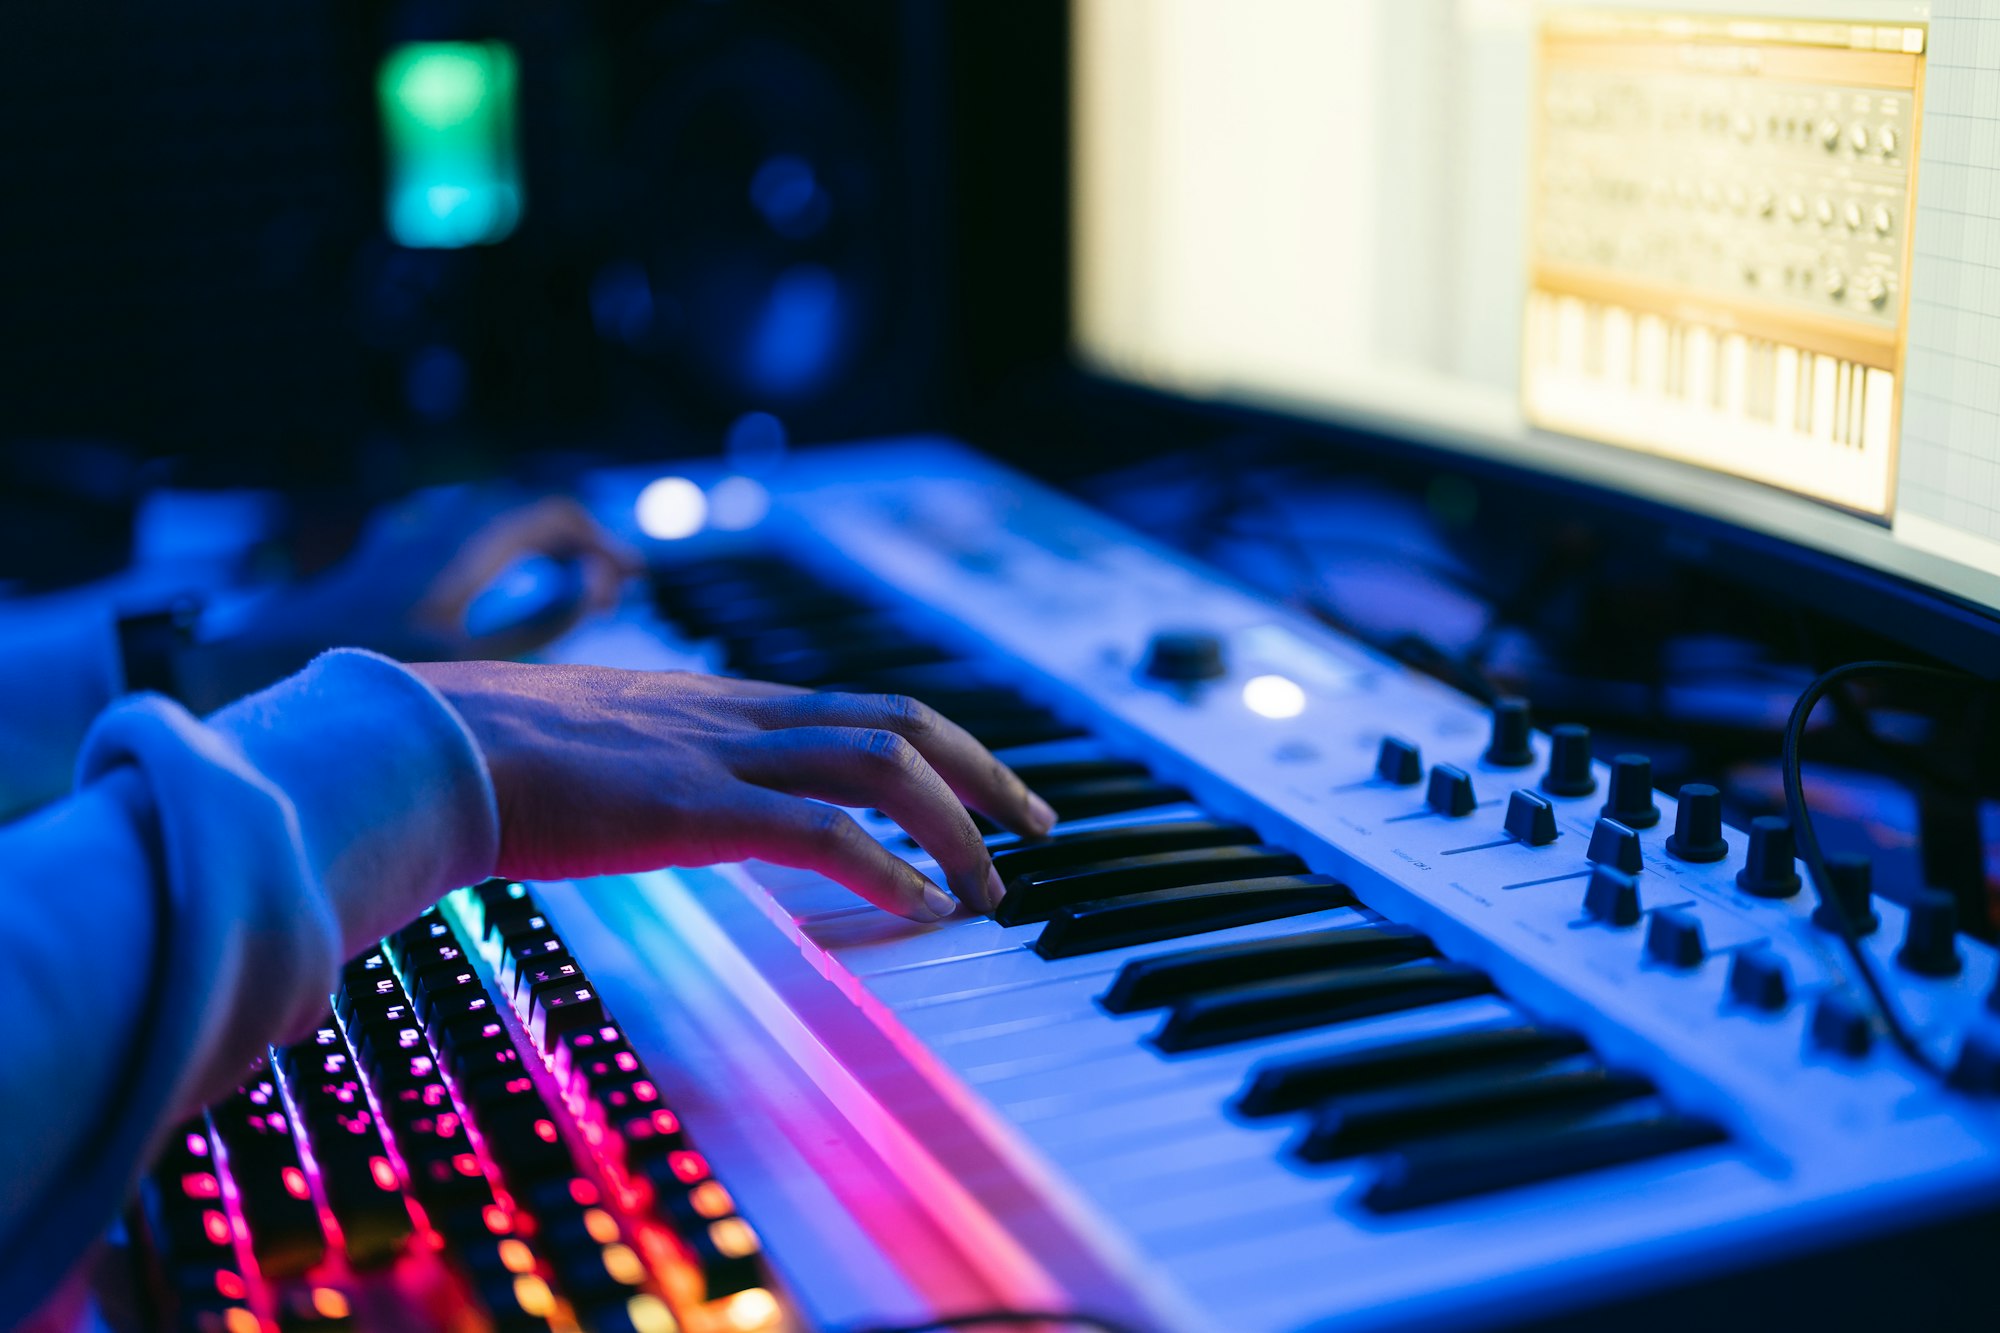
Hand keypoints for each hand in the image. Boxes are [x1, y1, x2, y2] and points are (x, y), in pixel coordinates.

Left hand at [185, 494, 642, 708]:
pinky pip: (457, 539)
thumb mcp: (471, 658)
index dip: (599, 541)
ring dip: (535, 546)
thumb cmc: (364, 672)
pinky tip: (492, 592)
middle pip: (524, 513)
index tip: (628, 578)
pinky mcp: (381, 564)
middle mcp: (436, 529)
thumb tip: (592, 586)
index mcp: (463, 542)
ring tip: (567, 584)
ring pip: (490, 524)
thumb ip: (540, 620)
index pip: (552, 513)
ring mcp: (405, 542)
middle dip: (575, 541)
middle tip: (611, 580)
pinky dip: (495, 555)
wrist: (248, 664)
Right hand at [409, 661, 1057, 921]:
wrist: (411, 745)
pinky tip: (923, 912)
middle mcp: (732, 714)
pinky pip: (825, 832)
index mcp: (711, 703)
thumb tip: (641, 804)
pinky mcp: (694, 805)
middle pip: (898, 720)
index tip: (977, 786)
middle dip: (983, 772)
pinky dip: (891, 870)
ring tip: (994, 888)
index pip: (854, 707)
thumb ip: (635, 770)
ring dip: (956, 826)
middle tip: (1035, 827)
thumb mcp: (585, 753)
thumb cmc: (475, 756)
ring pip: (883, 765)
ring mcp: (717, 753)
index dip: (932, 744)